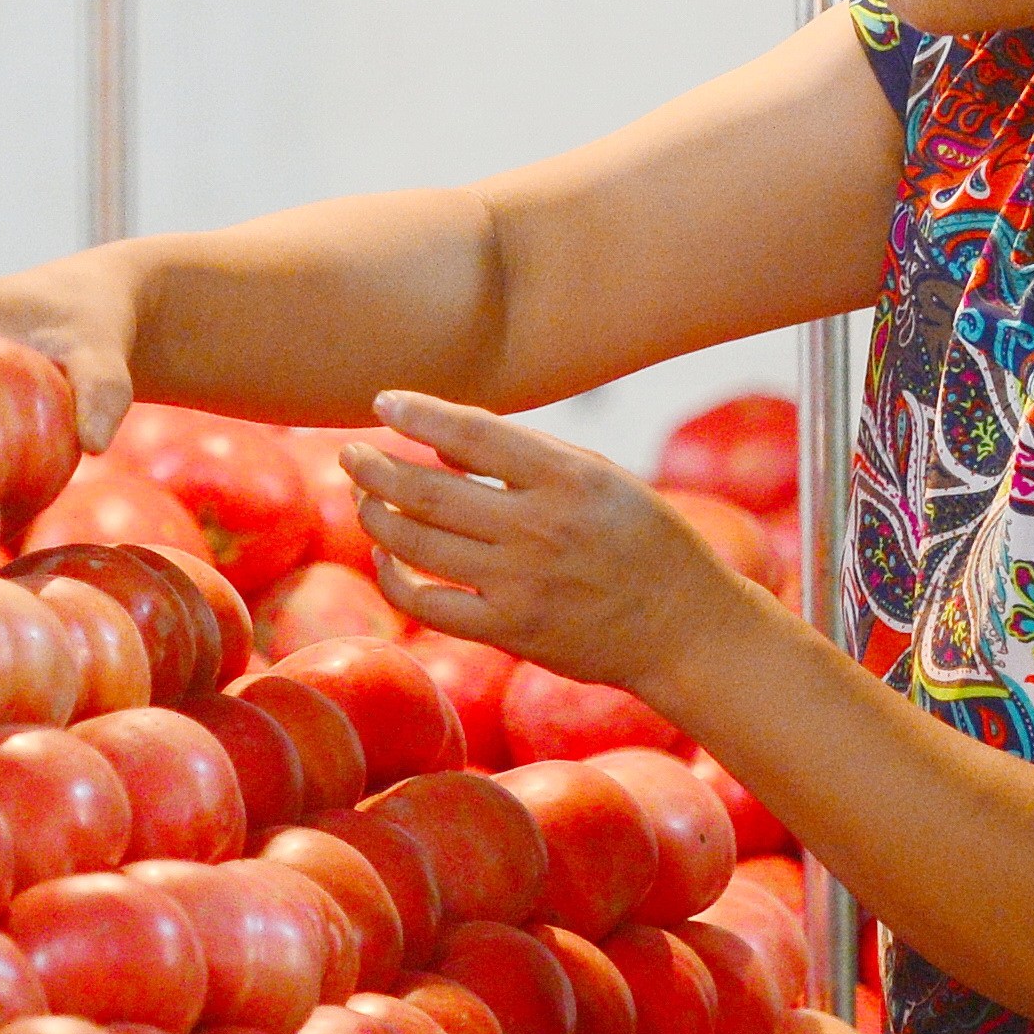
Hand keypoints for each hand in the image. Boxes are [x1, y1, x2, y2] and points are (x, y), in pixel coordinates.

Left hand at [342, 392, 759, 695]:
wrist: (684, 626)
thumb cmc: (641, 539)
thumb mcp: (600, 477)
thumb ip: (526, 454)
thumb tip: (443, 437)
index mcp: (569, 478)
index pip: (471, 435)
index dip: (419, 415)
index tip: (384, 402)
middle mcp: (541, 527)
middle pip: (426, 491)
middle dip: (374, 468)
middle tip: (349, 453)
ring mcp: (521, 583)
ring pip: (415, 544)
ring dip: (374, 515)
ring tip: (360, 496)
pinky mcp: (509, 631)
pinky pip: (426, 602)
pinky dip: (394, 574)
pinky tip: (386, 553)